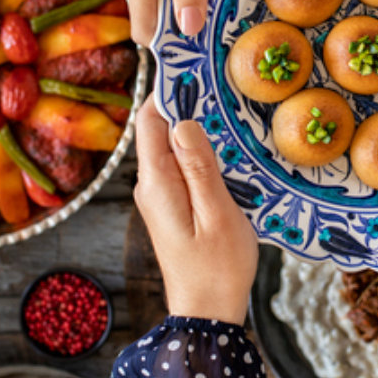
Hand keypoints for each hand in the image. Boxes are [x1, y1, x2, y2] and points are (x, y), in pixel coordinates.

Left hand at [134, 99, 258, 324]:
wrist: (207, 314)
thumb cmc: (217, 269)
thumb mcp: (217, 214)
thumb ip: (200, 166)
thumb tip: (183, 120)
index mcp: (157, 183)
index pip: (151, 120)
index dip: (168, 88)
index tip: (193, 63)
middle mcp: (150, 185)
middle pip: (160, 129)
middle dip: (186, 103)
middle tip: (218, 78)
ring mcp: (159, 196)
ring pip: (172, 147)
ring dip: (195, 128)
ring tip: (227, 105)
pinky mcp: (172, 205)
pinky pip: (181, 166)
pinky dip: (200, 152)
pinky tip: (225, 148)